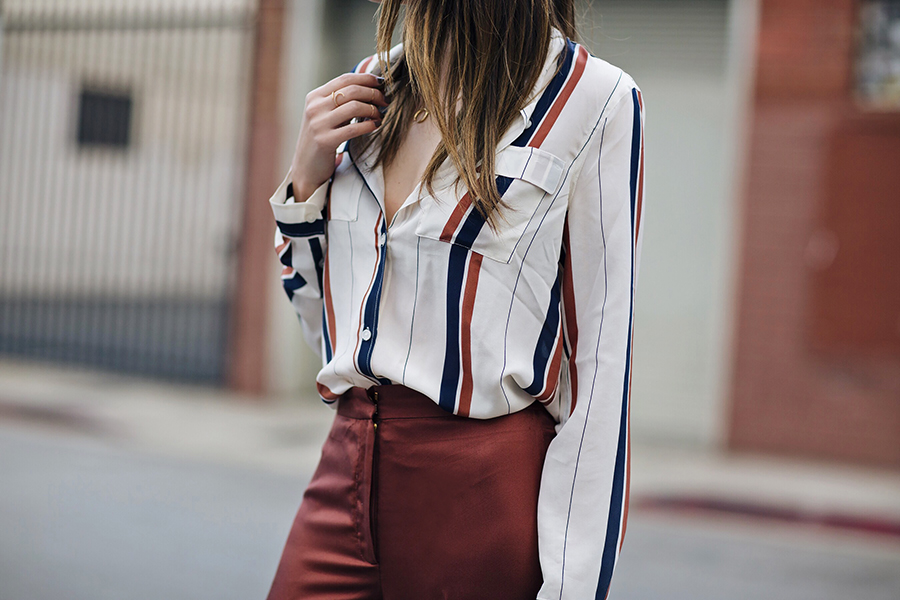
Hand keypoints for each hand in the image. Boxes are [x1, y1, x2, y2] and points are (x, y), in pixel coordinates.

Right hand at [290, 72, 387, 201]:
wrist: (306, 167)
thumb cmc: (321, 139)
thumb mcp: (325, 116)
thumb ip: (340, 103)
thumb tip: (370, 89)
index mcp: (314, 97)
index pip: (344, 79)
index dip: (366, 78)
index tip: (381, 83)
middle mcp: (314, 107)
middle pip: (352, 90)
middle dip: (373, 94)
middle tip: (385, 101)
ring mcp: (318, 124)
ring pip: (354, 107)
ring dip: (373, 109)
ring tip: (379, 115)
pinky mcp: (325, 140)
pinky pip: (353, 128)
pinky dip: (369, 125)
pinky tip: (375, 126)